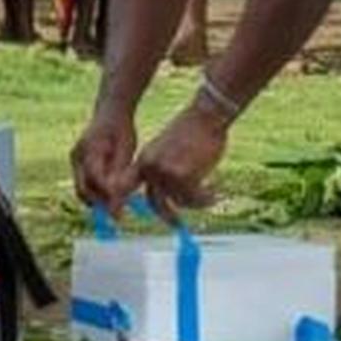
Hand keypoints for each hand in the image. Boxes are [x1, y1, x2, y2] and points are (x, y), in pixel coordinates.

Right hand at [72, 107, 139, 211]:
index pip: (96, 180)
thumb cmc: (122, 131)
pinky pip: (83, 184)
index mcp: (91, 149)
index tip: (119, 213)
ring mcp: (74, 159)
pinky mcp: (76, 163)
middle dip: (99, 204)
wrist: (110, 113)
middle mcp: (77, 156)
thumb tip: (117, 200)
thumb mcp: (126, 151)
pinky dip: (95, 193)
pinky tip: (111, 195)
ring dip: (96, 200)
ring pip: (81, 190)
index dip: (107, 198)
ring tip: (116, 205)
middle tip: (118, 214)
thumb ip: (120, 174)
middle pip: (83, 190)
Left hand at [133, 101, 228, 218]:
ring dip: (198, 202)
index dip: (123, 202)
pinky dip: (207, 198)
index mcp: (145, 159)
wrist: (206, 115)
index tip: (123, 215)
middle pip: (156, 203)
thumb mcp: (170, 148)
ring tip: (211, 196)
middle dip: (168, 217)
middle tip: (177, 225)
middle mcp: (151, 168)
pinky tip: (216, 193)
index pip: (127, 186)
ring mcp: (166, 174)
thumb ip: (165, 168)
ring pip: (181, 202)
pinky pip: (196, 198)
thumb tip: (174, 192)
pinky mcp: (183, 177)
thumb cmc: (194, 129)